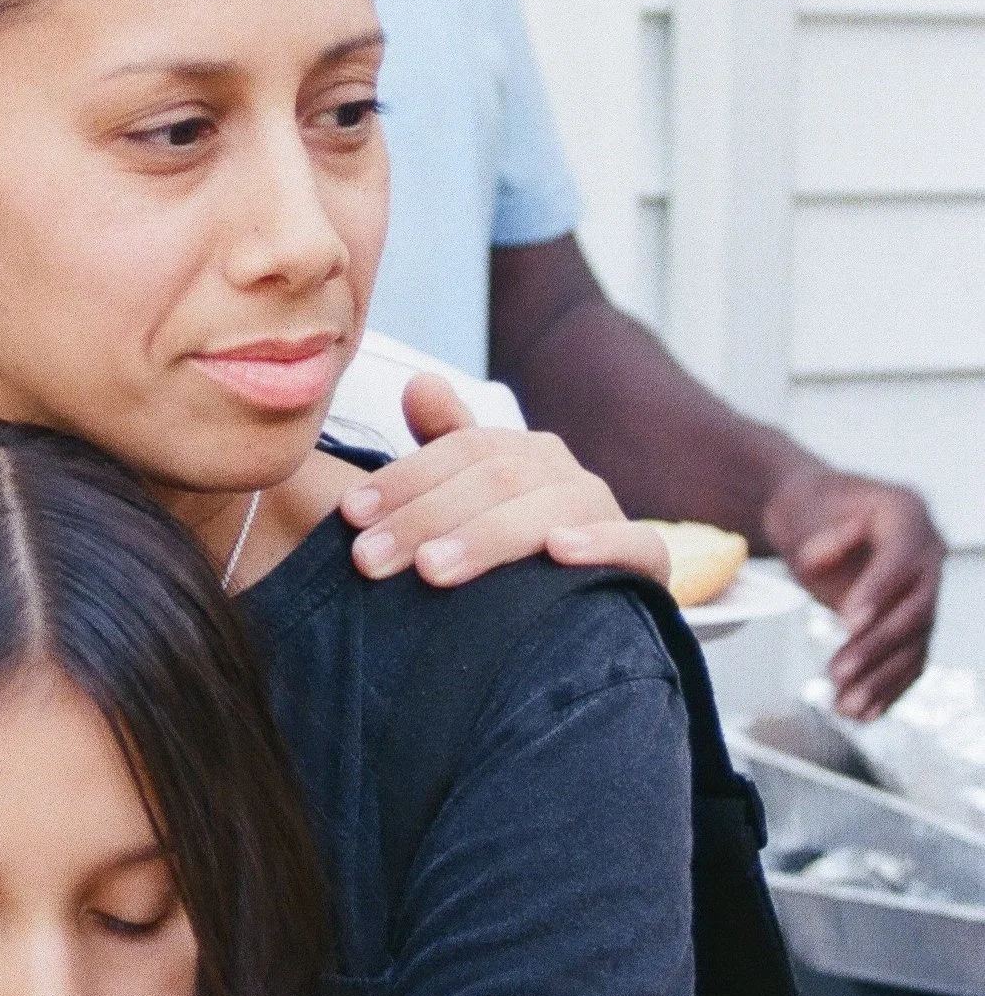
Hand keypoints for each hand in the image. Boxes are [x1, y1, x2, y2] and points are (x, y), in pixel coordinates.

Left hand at [338, 377, 669, 589]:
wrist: (579, 612)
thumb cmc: (506, 552)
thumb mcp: (466, 501)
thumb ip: (441, 445)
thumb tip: (419, 383)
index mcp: (519, 452)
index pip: (459, 451)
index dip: (403, 479)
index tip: (349, 515)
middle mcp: (563, 473)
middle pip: (494, 480)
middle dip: (425, 518)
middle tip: (370, 560)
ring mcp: (604, 513)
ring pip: (549, 510)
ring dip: (488, 538)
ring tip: (433, 570)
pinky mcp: (645, 559)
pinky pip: (632, 545)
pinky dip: (598, 545)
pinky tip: (559, 553)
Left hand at [761, 464, 943, 719]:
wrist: (814, 515)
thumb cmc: (808, 509)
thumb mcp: (803, 510)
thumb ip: (819, 539)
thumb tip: (825, 569)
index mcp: (907, 513)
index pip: (901, 560)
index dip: (878, 591)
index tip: (847, 621)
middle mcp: (928, 554)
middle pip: (914, 610)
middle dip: (876, 646)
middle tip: (837, 672)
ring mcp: (926, 590)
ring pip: (914, 644)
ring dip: (881, 679)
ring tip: (845, 707)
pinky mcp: (913, 621)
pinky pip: (910, 659)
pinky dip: (888, 688)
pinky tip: (863, 713)